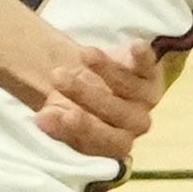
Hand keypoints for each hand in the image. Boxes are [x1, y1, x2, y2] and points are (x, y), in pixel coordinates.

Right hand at [29, 35, 165, 164]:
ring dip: (106, 70)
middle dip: (85, 94)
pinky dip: (142, 57)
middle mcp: (134, 126)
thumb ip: (54, 122)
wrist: (85, 82)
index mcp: (113, 145)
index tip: (61, 114)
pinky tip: (135, 46)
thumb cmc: (70, 106)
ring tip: (82, 55)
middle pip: (118, 114)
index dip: (84, 129)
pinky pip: (149, 67)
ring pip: (129, 87)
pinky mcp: (149, 75)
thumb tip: (43, 119)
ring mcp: (144, 100)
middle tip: (57, 78)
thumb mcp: (56, 116)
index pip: (103, 142)